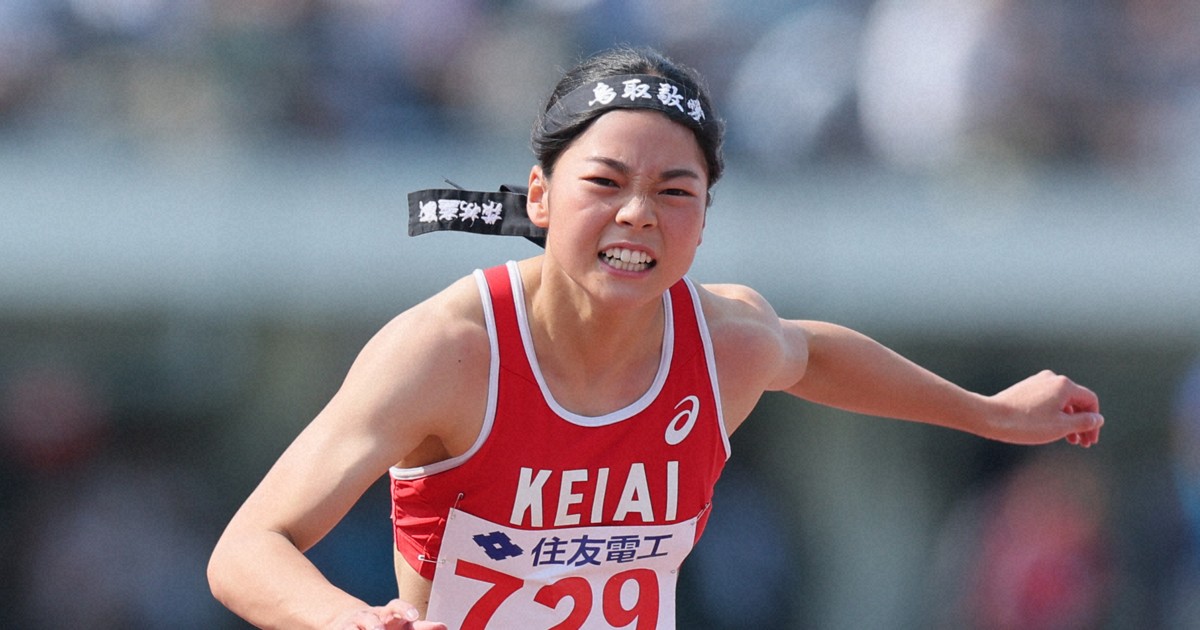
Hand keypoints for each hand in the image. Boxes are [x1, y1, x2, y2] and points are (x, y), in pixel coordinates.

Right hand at [335, 599, 447, 629]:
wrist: (347, 621)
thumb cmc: (383, 626)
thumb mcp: (403, 626)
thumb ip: (422, 628)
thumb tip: (444, 627)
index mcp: (394, 615)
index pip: (401, 608)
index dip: (406, 610)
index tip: (414, 616)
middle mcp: (377, 616)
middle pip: (384, 612)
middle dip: (391, 618)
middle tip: (398, 624)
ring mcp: (360, 621)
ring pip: (367, 621)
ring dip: (373, 628)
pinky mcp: (345, 629)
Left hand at [987, 370, 1102, 446]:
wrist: (990, 417)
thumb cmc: (1026, 424)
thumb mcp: (1061, 427)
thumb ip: (1083, 422)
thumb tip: (1098, 419)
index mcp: (1064, 385)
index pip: (1090, 400)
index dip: (1094, 421)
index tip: (1091, 440)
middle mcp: (1052, 378)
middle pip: (1076, 400)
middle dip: (1082, 422)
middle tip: (1083, 443)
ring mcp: (1037, 382)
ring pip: (1062, 402)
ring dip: (1068, 420)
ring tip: (1069, 440)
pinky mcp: (1026, 388)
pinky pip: (1048, 401)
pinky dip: (1054, 415)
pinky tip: (1051, 429)